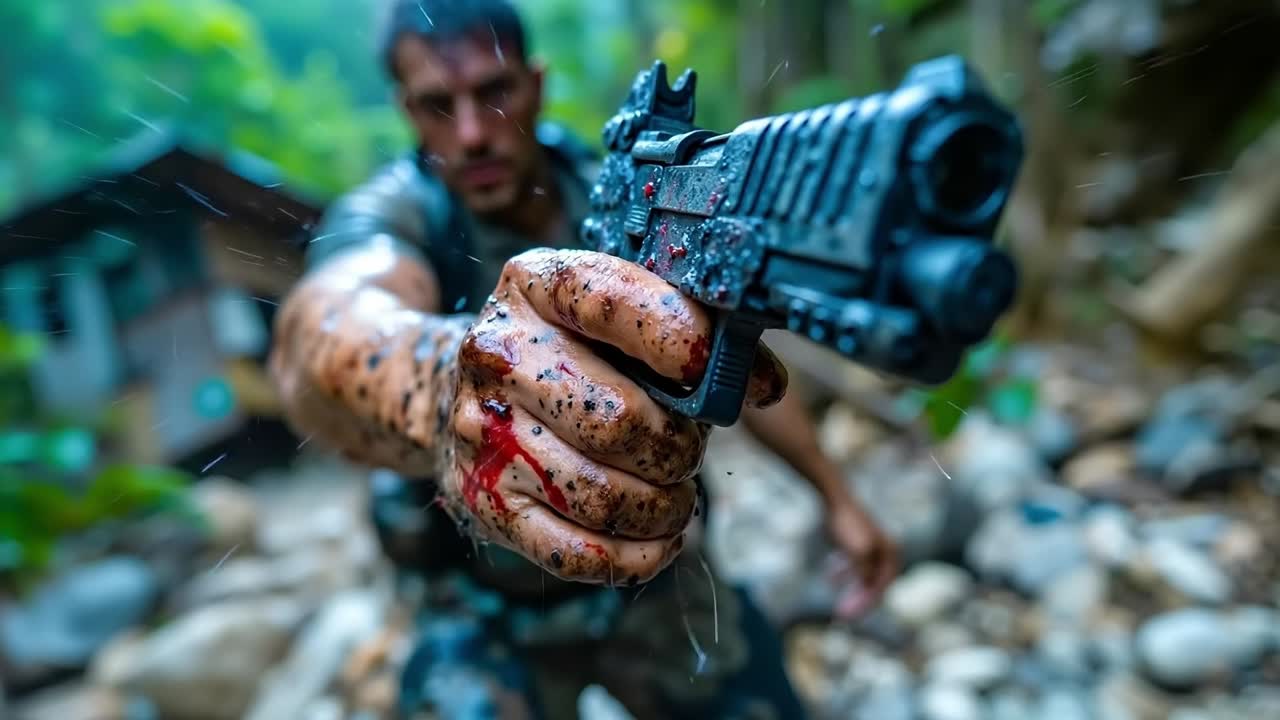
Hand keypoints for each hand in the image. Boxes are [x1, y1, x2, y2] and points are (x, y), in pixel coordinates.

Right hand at [440, 248, 786, 584]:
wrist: (466, 392)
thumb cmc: (575, 350)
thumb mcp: (623, 312)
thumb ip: (701, 330)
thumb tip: (762, 385)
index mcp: (537, 285)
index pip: (616, 304)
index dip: (683, 341)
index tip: (712, 368)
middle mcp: (498, 354)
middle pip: (617, 421)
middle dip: (679, 448)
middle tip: (690, 450)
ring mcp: (483, 434)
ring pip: (604, 498)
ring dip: (666, 509)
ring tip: (677, 496)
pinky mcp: (485, 503)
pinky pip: (577, 554)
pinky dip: (638, 558)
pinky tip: (659, 541)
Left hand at [825, 498, 898, 618]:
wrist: (834, 499)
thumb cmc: (847, 524)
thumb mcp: (858, 551)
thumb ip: (865, 572)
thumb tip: (870, 589)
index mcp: (892, 554)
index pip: (881, 588)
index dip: (864, 605)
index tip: (847, 616)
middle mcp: (887, 552)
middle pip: (874, 585)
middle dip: (858, 600)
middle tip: (841, 615)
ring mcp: (873, 549)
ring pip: (864, 577)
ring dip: (852, 589)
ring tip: (838, 599)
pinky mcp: (858, 545)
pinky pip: (854, 567)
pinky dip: (845, 574)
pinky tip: (831, 577)